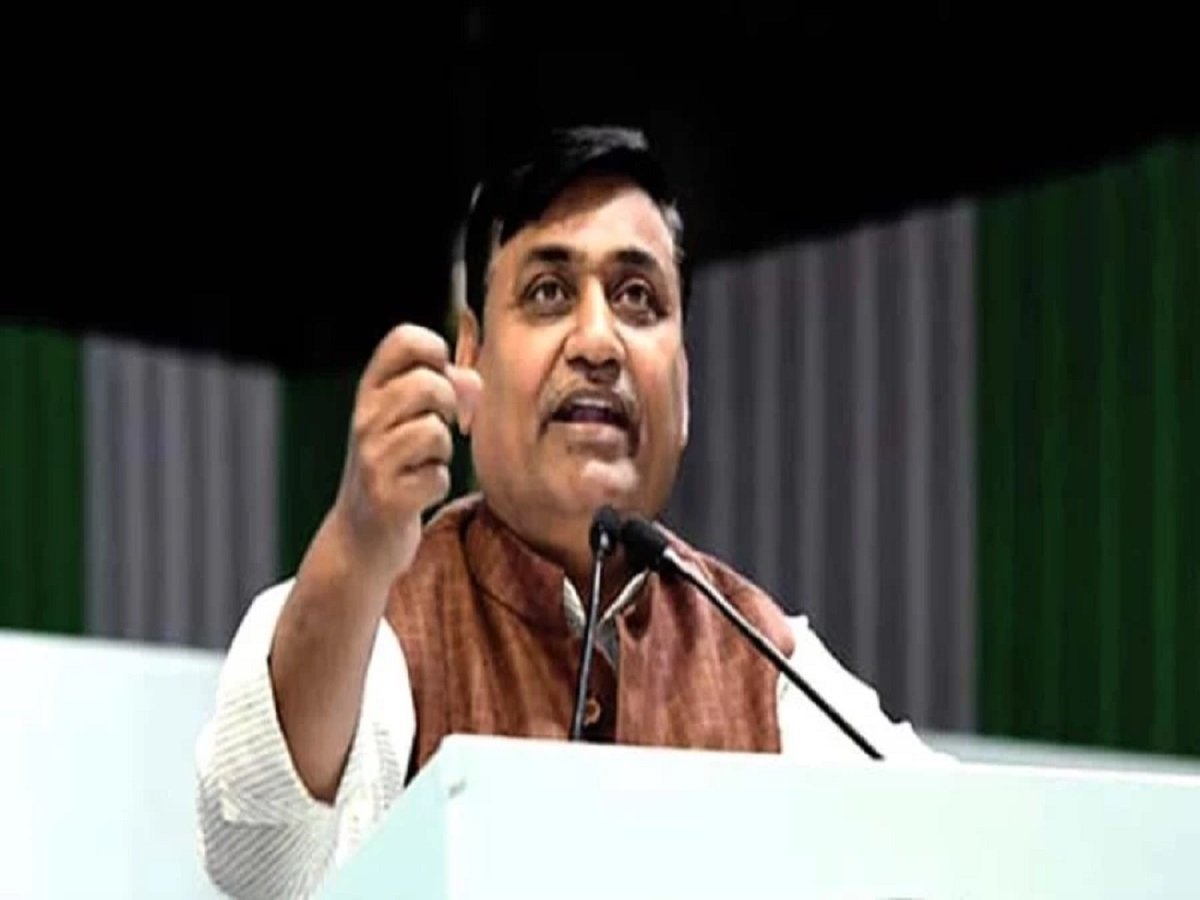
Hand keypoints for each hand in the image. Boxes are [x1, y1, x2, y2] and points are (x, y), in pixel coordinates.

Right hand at [330, 324, 481, 583]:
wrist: (361, 535)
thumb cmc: (396, 466)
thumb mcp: (409, 418)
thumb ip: (445, 387)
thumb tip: (474, 382)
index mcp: (370, 390)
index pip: (404, 338)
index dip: (436, 350)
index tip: (439, 376)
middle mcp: (364, 419)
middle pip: (429, 384)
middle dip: (448, 406)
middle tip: (439, 426)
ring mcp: (371, 459)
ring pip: (434, 432)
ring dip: (443, 451)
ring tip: (424, 462)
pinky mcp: (386, 498)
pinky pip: (437, 478)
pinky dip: (437, 486)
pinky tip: (418, 492)